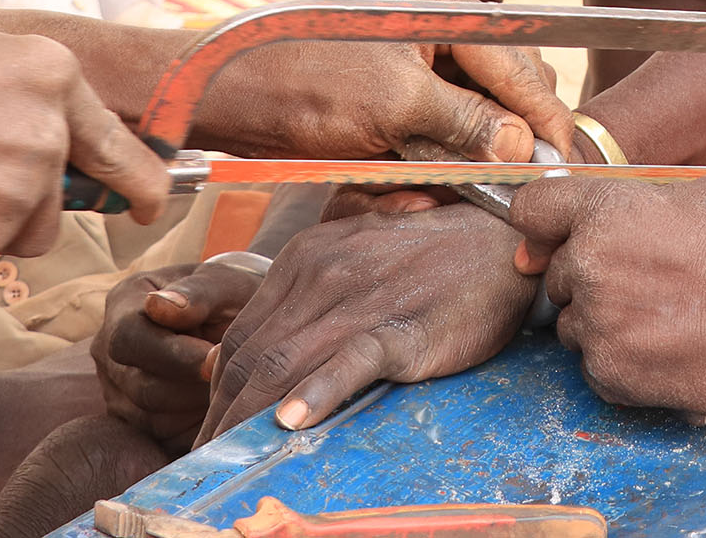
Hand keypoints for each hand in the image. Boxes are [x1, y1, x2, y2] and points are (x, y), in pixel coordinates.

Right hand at [0, 9, 167, 269]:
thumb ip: (12, 70)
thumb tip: (41, 97)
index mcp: (49, 73)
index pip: (115, 138)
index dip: (140, 176)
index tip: (153, 201)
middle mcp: (48, 132)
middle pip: (60, 189)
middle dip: (31, 197)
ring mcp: (19, 189)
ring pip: (25, 227)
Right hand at [91, 262, 264, 451]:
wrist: (234, 320)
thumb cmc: (229, 296)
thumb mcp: (222, 282)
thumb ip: (197, 292)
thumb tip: (159, 306)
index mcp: (122, 304)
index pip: (129, 337)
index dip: (174, 353)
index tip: (217, 356)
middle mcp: (110, 351)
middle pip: (140, 386)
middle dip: (194, 386)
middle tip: (235, 379)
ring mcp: (118, 390)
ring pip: (153, 418)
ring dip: (199, 408)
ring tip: (232, 387)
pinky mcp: (137, 422)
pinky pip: (165, 438)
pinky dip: (198, 426)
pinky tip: (222, 405)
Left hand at [190, 0, 571, 161]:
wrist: (228, 92)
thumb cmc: (301, 89)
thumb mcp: (395, 108)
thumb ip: (467, 124)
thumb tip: (524, 149)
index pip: (514, 60)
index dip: (543, 116)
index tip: (564, 160)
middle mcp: (435, 1)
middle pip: (503, 74)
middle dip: (509, 129)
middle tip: (519, 179)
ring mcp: (416, 30)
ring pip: (476, 92)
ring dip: (476, 138)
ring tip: (474, 176)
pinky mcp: (396, 61)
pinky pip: (444, 100)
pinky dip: (446, 136)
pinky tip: (438, 163)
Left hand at [195, 200, 535, 444]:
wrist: (499, 243)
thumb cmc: (430, 258)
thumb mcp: (356, 260)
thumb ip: (312, 297)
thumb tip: (273, 355)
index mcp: (303, 259)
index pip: (240, 336)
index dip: (215, 391)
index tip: (209, 430)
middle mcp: (320, 275)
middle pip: (251, 358)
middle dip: (220, 416)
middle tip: (206, 461)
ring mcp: (359, 301)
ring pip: (283, 365)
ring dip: (247, 420)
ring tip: (230, 461)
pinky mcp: (399, 328)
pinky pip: (347, 363)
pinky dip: (314, 394)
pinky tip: (291, 423)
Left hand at [505, 177, 705, 415]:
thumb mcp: (690, 194)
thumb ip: (624, 203)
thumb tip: (578, 223)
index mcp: (602, 211)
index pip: (529, 208)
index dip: (541, 225)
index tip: (550, 239)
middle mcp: (588, 264)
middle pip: (556, 275)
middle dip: (589, 279)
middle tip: (649, 284)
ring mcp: (597, 323)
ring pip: (574, 325)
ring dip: (605, 324)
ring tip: (665, 320)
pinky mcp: (612, 374)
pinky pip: (594, 367)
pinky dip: (622, 362)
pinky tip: (667, 349)